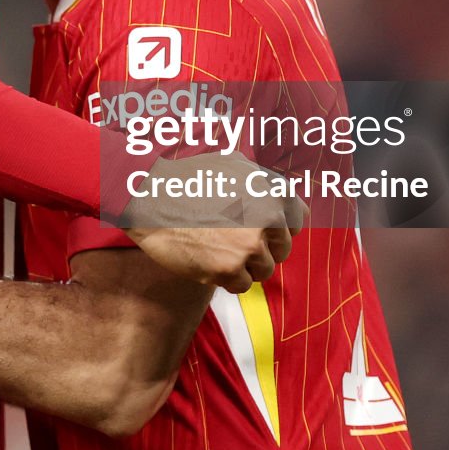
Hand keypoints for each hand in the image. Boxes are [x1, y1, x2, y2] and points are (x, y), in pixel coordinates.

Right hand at [125, 156, 306, 293]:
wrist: (149, 197)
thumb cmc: (187, 178)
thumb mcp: (232, 164)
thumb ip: (262, 181)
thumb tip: (281, 197)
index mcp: (273, 193)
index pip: (298, 220)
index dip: (279, 227)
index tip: (263, 229)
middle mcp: (268, 219)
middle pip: (281, 250)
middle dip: (261, 249)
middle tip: (233, 241)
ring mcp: (249, 246)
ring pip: (264, 271)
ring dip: (244, 265)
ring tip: (218, 250)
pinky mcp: (229, 269)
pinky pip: (241, 285)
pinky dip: (227, 278)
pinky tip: (208, 260)